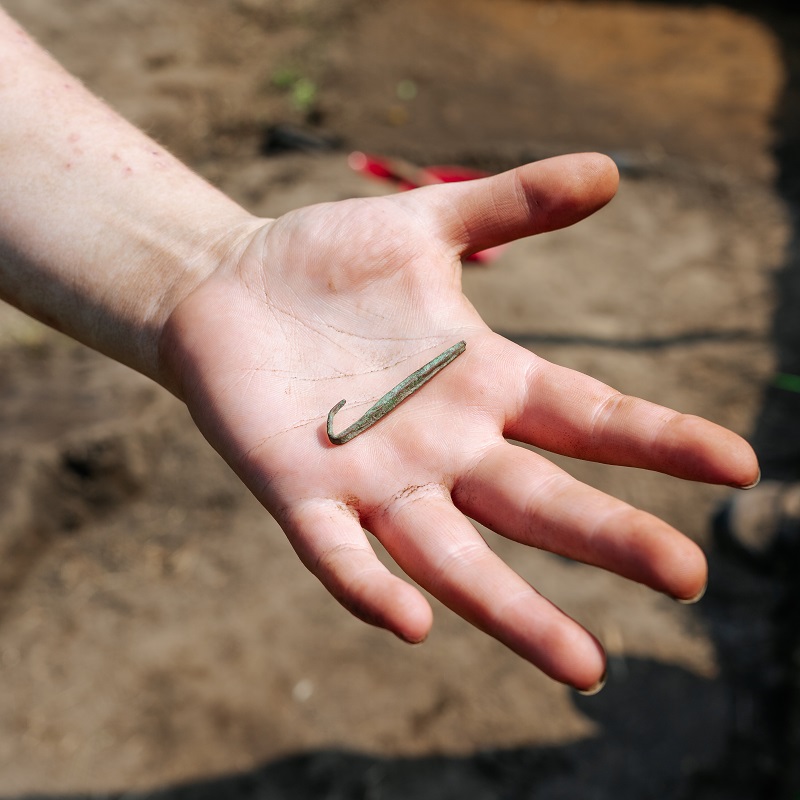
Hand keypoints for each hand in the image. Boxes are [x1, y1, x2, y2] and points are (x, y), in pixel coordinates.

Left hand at [160, 153, 757, 691]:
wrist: (228, 286)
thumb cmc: (327, 262)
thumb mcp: (426, 226)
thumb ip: (510, 205)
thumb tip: (610, 171)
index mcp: (481, 382)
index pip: (586, 417)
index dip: (660, 439)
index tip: (739, 465)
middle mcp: (442, 444)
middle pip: (538, 501)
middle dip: (609, 538)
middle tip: (686, 579)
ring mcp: (372, 478)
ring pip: (453, 555)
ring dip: (514, 609)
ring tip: (582, 666)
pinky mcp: (300, 493)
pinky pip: (339, 554)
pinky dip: (369, 587)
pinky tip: (411, 622)